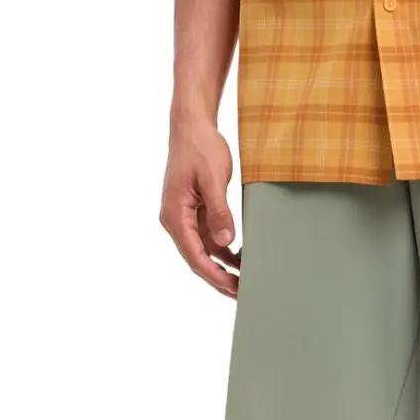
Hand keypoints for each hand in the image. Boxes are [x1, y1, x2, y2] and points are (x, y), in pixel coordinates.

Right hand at [160, 117, 239, 297]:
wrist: (192, 126)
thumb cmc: (200, 148)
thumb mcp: (213, 179)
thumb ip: (219, 212)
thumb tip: (225, 242)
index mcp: (174, 215)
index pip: (194, 255)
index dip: (214, 275)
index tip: (232, 288)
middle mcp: (175, 220)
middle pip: (197, 258)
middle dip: (219, 278)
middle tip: (243, 293)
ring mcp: (184, 217)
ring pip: (203, 250)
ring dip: (222, 266)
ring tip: (245, 280)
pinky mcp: (194, 211)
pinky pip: (207, 237)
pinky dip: (222, 249)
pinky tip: (240, 257)